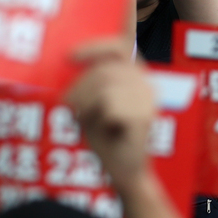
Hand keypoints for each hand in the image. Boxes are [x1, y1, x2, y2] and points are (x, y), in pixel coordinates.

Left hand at [66, 40, 155, 191]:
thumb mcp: (93, 104)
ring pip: (105, 88)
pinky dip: (99, 120)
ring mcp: (148, 99)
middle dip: (79, 88)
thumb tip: (70, 59)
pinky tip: (108, 131)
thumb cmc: (107, 136)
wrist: (124, 171)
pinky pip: (109, 107)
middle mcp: (146, 83)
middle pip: (104, 71)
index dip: (95, 46)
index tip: (69, 56)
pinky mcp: (144, 115)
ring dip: (87, 106)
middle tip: (69, 106)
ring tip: (90, 121)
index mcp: (136, 76)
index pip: (120, 46)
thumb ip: (90, 82)